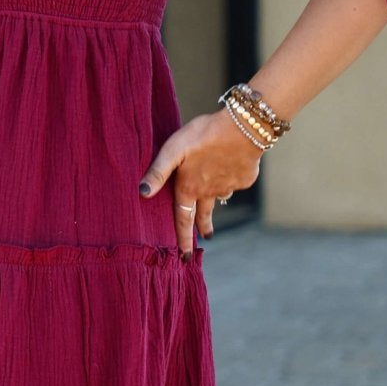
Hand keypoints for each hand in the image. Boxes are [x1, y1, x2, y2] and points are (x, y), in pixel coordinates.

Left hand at [139, 112, 262, 253]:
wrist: (243, 127)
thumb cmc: (204, 135)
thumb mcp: (174, 149)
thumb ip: (158, 171)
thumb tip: (142, 192)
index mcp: (190, 188)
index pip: (183, 219)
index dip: (182, 239)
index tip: (184, 258)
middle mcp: (209, 192)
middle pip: (204, 214)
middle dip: (203, 227)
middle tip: (206, 237)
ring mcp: (229, 186)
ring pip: (220, 196)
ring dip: (216, 202)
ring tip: (216, 201)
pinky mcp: (245, 177)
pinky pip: (235, 180)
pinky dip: (232, 177)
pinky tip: (231, 165)